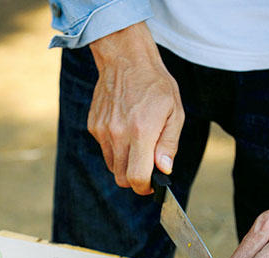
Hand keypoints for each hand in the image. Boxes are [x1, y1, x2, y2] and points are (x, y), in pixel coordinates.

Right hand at [88, 23, 183, 193]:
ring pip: (112, 166)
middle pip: (122, 178)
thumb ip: (168, 144)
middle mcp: (118, 134)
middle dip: (135, 180)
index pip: (137, 177)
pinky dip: (115, 148)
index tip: (152, 184)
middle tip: (147, 168)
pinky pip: (104, 149)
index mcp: (141, 131)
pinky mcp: (94, 126)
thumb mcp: (174, 112)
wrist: (126, 60)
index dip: (145, 187)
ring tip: (137, 143)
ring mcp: (103, 130)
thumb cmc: (155, 85)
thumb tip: (164, 169)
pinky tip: (124, 128)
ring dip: (125, 163)